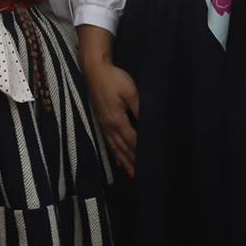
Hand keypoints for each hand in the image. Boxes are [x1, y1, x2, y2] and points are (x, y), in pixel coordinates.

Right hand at [82, 57, 139, 176]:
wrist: (94, 69)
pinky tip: (117, 158)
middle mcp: (108, 126)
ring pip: (114, 147)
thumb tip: (148, 126)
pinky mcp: (100, 120)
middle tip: (143, 175)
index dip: (141, 153)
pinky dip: (113, 152)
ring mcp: (103, 124)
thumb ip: (139, 110)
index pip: (132, 141)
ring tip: (130, 172)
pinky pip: (108, 141)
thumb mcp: (131, 92)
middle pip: (122, 148)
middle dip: (132, 162)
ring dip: (123, 160)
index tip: (150, 163)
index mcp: (117, 120)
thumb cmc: (114, 78)